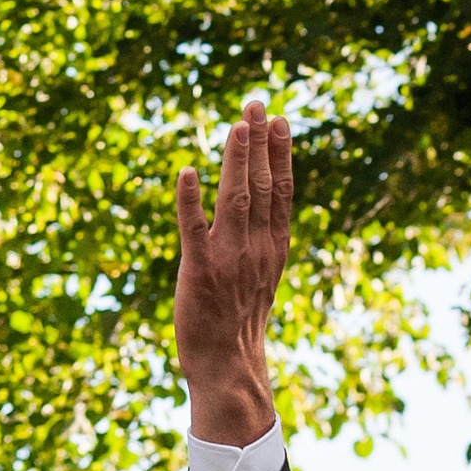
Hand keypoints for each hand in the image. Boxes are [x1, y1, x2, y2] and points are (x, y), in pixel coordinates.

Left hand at [174, 96, 288, 444]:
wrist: (227, 366)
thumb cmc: (239, 320)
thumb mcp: (262, 275)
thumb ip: (263, 238)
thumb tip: (263, 202)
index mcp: (273, 248)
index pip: (281, 192)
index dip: (280, 154)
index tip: (279, 119)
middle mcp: (256, 248)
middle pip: (261, 186)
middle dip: (258, 143)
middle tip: (256, 104)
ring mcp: (228, 259)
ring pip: (235, 199)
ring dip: (235, 160)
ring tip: (236, 125)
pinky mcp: (198, 272)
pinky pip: (193, 230)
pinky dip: (191, 200)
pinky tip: (189, 172)